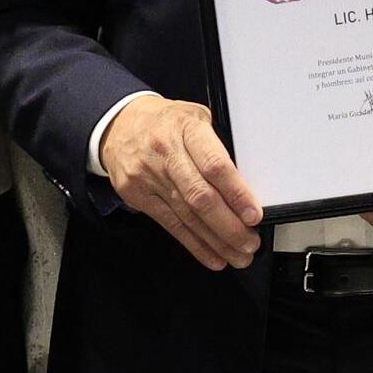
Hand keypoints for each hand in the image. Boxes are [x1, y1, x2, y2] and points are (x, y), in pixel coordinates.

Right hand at [104, 95, 261, 269]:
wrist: (119, 126)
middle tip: (250, 242)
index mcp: (186, 128)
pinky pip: (171, 226)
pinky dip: (195, 245)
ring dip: (216, 241)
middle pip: (200, 197)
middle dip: (229, 226)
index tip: (253, 214)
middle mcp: (166, 153)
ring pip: (187, 216)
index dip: (236, 193)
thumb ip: (220, 143)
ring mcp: (149, 177)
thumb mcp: (196, 116)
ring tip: (238, 255)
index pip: (214, 165)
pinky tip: (213, 256)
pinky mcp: (138, 197)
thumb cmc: (166, 121)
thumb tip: (249, 180)